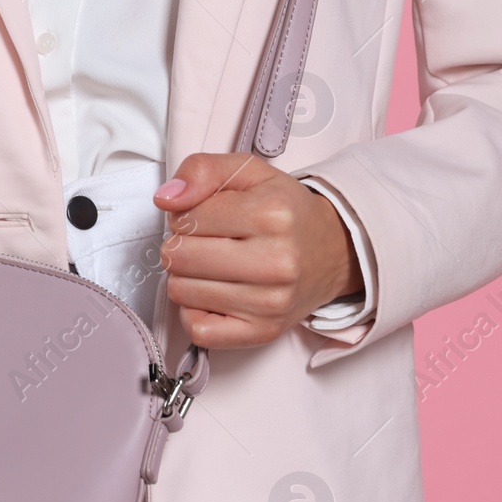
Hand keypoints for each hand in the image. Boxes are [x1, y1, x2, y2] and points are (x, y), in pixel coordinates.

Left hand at [153, 153, 362, 348]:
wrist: (334, 251)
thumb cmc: (286, 213)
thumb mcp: (248, 173)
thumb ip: (202, 170)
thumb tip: (166, 199)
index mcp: (271, 215)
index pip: (184, 219)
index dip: (187, 215)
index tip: (209, 218)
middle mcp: (276, 262)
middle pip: (177, 256)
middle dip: (182, 246)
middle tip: (210, 243)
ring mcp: (270, 302)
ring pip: (179, 290)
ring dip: (187, 277)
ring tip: (216, 266)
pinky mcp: (262, 331)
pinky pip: (196, 328)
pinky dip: (195, 311)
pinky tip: (215, 294)